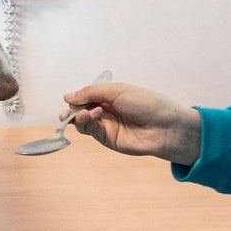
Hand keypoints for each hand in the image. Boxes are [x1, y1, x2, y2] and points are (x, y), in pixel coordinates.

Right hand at [61, 82, 200, 164]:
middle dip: (72, 111)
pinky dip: (87, 123)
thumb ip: (91, 93)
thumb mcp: (117, 90)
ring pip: (83, 122)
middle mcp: (107, 111)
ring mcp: (107, 126)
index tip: (70, 98)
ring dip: (79, 117)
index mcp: (110, 96)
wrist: (164, 126)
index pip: (87, 96)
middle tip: (66, 113)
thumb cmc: (145, 103)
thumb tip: (67, 96)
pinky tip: (93, 116)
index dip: (77, 98)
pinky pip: (91, 131)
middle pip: (81, 110)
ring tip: (85, 113)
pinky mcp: (108, 139)